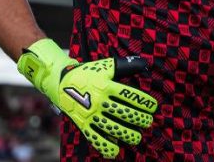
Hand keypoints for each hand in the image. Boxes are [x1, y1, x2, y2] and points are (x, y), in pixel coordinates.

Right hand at [17, 39, 157, 158]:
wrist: (61, 82)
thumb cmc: (87, 73)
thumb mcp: (105, 67)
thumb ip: (124, 66)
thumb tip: (144, 64)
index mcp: (106, 86)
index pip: (129, 95)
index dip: (144, 102)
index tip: (153, 107)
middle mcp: (99, 101)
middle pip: (123, 113)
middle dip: (139, 119)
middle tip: (147, 122)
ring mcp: (90, 114)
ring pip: (112, 128)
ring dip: (127, 134)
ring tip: (136, 137)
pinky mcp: (82, 124)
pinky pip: (94, 138)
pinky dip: (105, 146)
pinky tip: (115, 150)